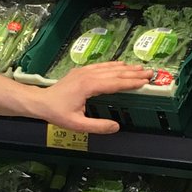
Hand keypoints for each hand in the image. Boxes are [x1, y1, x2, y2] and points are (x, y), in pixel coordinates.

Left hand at [33, 61, 153, 133]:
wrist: (40, 102)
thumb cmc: (57, 113)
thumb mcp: (77, 124)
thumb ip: (98, 126)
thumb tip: (116, 127)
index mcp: (89, 87)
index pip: (115, 83)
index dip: (131, 82)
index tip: (145, 82)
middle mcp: (88, 75)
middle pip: (115, 73)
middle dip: (134, 73)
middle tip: (150, 73)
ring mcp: (84, 71)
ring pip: (109, 67)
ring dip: (126, 67)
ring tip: (141, 68)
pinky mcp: (81, 71)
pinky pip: (101, 66)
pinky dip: (114, 65)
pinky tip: (121, 64)